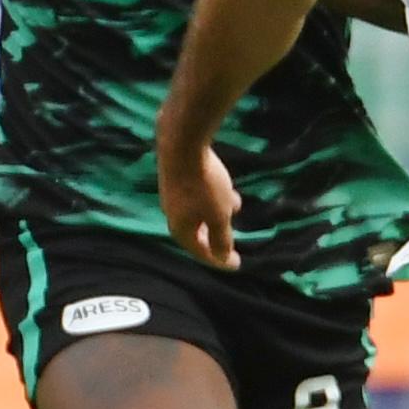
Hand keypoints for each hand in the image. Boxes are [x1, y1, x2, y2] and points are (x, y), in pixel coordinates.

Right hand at [162, 141, 239, 269]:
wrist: (182, 144)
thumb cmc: (203, 185)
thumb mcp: (219, 215)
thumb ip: (221, 238)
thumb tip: (223, 258)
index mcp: (180, 230)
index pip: (201, 252)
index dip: (219, 261)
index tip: (237, 264)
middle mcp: (172, 215)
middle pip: (196, 233)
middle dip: (216, 237)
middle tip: (231, 241)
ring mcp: (171, 195)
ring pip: (198, 212)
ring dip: (217, 214)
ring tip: (235, 207)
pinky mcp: (175, 178)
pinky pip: (196, 197)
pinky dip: (211, 199)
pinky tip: (225, 188)